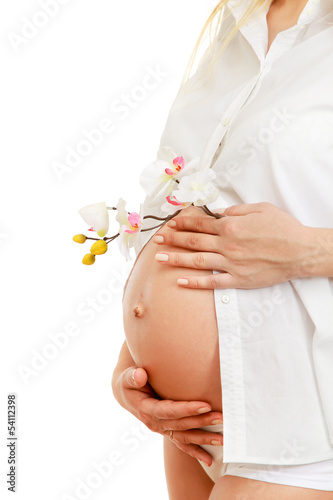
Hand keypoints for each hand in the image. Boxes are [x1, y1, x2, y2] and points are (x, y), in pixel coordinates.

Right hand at [112, 365, 223, 465]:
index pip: (168, 411)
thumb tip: (139, 375)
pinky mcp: (168, 432)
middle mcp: (155, 423)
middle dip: (202, 422)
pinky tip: (210, 460)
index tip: (205, 405)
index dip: (186, 409)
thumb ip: (132, 377)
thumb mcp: (127, 378)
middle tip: (221, 417)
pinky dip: (196, 452)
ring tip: (223, 439)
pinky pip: (182, 444)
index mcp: (146, 409)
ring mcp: (162, 430)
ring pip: (185, 437)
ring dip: (204, 438)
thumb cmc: (130, 382)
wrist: (127, 395)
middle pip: (181, 425)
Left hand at [153, 202, 315, 288]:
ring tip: (159, 259)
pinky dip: (195, 282)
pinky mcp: (238, 280)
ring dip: (176, 259)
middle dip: (172, 239)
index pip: (200, 224)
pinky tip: (180, 281)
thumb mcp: (260, 209)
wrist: (300, 251)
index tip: (170, 223)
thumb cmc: (283, 228)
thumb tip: (219, 212)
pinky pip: (212, 282)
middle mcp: (227, 245)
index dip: (183, 223)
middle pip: (193, 241)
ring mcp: (231, 264)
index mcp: (231, 226)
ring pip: (197, 261)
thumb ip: (236, 210)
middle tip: (156, 240)